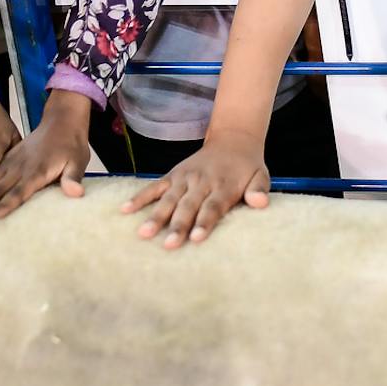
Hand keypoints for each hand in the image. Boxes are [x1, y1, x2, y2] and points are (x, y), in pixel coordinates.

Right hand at [0, 92, 93, 223]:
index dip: (4, 205)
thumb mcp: (78, 160)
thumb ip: (73, 177)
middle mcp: (19, 167)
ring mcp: (11, 162)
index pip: (18, 192)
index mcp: (37, 170)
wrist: (62, 120)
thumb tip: (76, 193)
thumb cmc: (71, 144)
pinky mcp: (6, 159)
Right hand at [122, 133, 269, 248]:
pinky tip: (125, 210)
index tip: (196, 239)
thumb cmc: (247, 167)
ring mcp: (184, 177)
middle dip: (178, 226)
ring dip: (155, 216)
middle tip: (169, 245)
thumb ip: (260, 190)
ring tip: (143, 233)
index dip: (205, 222)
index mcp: (224, 185)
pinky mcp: (173, 175)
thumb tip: (260, 203)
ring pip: (169, 198)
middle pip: (188, 206)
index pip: (213, 207)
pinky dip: (140, 197)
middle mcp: (202, 181)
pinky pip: (154, 187)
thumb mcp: (261, 175)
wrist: (233, 140)